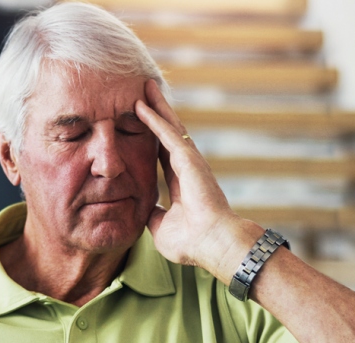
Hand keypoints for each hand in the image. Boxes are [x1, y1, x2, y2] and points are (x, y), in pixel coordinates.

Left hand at [135, 80, 261, 278]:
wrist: (213, 244)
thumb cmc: (192, 242)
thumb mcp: (161, 227)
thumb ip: (153, 215)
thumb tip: (142, 212)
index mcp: (181, 183)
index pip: (162, 153)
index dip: (152, 138)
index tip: (141, 124)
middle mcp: (187, 167)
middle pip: (168, 132)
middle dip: (157, 112)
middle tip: (144, 92)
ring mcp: (190, 161)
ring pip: (170, 126)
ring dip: (157, 106)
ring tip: (145, 86)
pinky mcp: (189, 158)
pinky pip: (168, 133)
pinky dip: (154, 118)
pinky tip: (141, 105)